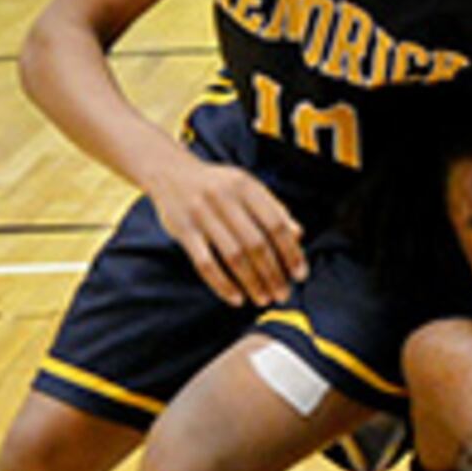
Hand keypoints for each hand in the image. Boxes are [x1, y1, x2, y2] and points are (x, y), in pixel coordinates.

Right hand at [151, 158, 309, 306]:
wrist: (170, 171)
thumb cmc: (218, 185)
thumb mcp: (247, 187)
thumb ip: (273, 208)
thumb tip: (298, 235)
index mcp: (246, 187)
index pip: (276, 224)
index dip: (291, 252)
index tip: (301, 275)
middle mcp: (225, 198)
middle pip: (256, 244)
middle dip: (273, 274)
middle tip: (284, 294)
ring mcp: (202, 215)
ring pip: (233, 256)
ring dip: (252, 282)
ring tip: (264, 299)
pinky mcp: (183, 230)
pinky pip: (205, 263)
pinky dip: (222, 284)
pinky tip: (236, 298)